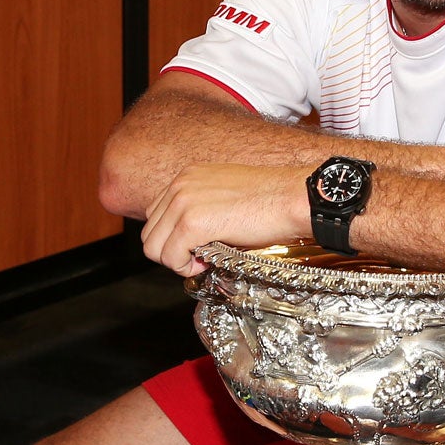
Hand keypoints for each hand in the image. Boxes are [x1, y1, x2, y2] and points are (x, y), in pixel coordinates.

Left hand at [141, 163, 310, 274]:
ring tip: (206, 260)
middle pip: (150, 232)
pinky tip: (209, 262)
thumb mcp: (227, 194)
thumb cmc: (272, 199)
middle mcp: (180, 185)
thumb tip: (190, 235)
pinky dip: (186, 268)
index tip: (198, 246)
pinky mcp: (193, 223)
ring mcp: (183, 203)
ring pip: (154, 248)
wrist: (294, 196)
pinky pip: (170, 258)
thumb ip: (203, 207)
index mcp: (187, 176)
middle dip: (172, 252)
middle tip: (202, 257)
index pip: (156, 215)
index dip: (174, 238)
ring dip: (177, 261)